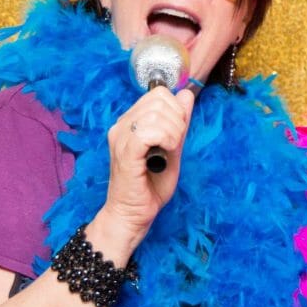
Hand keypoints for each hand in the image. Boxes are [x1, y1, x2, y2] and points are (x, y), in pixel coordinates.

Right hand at [102, 86, 193, 243]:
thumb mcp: (173, 147)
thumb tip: (186, 94)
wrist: (134, 212)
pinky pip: (148, 132)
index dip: (176, 109)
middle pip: (158, 99)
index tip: (178, 132)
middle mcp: (122, 125)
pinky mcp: (124, 152)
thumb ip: (179, 122)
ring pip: (155, 113)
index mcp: (131, 121)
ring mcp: (120, 138)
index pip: (158, 93)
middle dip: (177, 119)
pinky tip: (167, 152)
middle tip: (176, 143)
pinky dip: (166, 138)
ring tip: (171, 149)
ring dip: (173, 131)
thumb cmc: (151, 184)